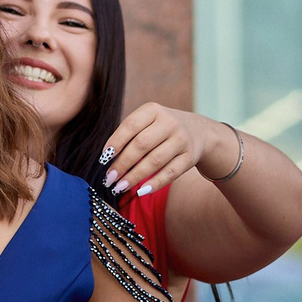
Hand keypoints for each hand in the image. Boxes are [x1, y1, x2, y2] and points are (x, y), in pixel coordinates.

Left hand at [99, 103, 229, 198]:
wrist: (198, 132)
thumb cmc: (162, 129)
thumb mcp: (148, 122)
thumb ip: (130, 135)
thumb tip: (108, 160)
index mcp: (154, 110)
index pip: (131, 125)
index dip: (115, 142)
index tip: (104, 159)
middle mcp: (169, 122)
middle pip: (141, 144)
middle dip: (122, 163)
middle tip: (109, 178)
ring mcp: (181, 140)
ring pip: (155, 161)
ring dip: (135, 176)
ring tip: (120, 187)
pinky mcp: (190, 157)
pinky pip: (170, 173)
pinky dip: (154, 184)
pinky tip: (140, 192)